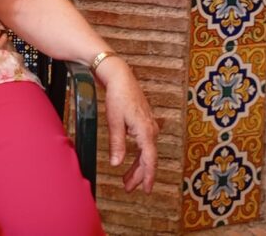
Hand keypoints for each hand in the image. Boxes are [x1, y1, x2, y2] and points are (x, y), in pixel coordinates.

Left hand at [96, 56, 158, 192]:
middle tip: (128, 187)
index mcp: (145, 131)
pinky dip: (139, 154)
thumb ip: (117, 144)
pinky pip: (145, 143)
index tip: (146, 190)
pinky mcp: (145, 121)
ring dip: (138, 165)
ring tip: (127, 178)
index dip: (147, 176)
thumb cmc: (117, 95)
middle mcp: (151, 129)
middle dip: (139, 175)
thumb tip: (116, 164)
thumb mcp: (114, 121)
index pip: (149, 160)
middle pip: (148, 158)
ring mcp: (149, 125)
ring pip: (146, 151)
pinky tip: (134, 159)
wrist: (120, 75)